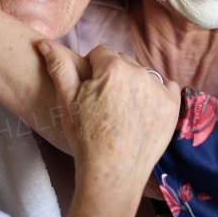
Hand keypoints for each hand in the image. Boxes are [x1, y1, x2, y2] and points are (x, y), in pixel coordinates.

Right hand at [41, 42, 179, 193]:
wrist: (112, 174)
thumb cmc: (85, 138)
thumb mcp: (67, 101)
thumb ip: (59, 66)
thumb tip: (44, 42)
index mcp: (113, 68)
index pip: (101, 52)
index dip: (92, 70)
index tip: (90, 91)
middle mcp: (140, 74)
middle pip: (123, 61)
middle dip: (113, 75)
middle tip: (104, 103)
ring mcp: (159, 90)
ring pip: (142, 74)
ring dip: (134, 84)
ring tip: (122, 111)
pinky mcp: (172, 106)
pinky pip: (167, 86)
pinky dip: (157, 94)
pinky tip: (143, 111)